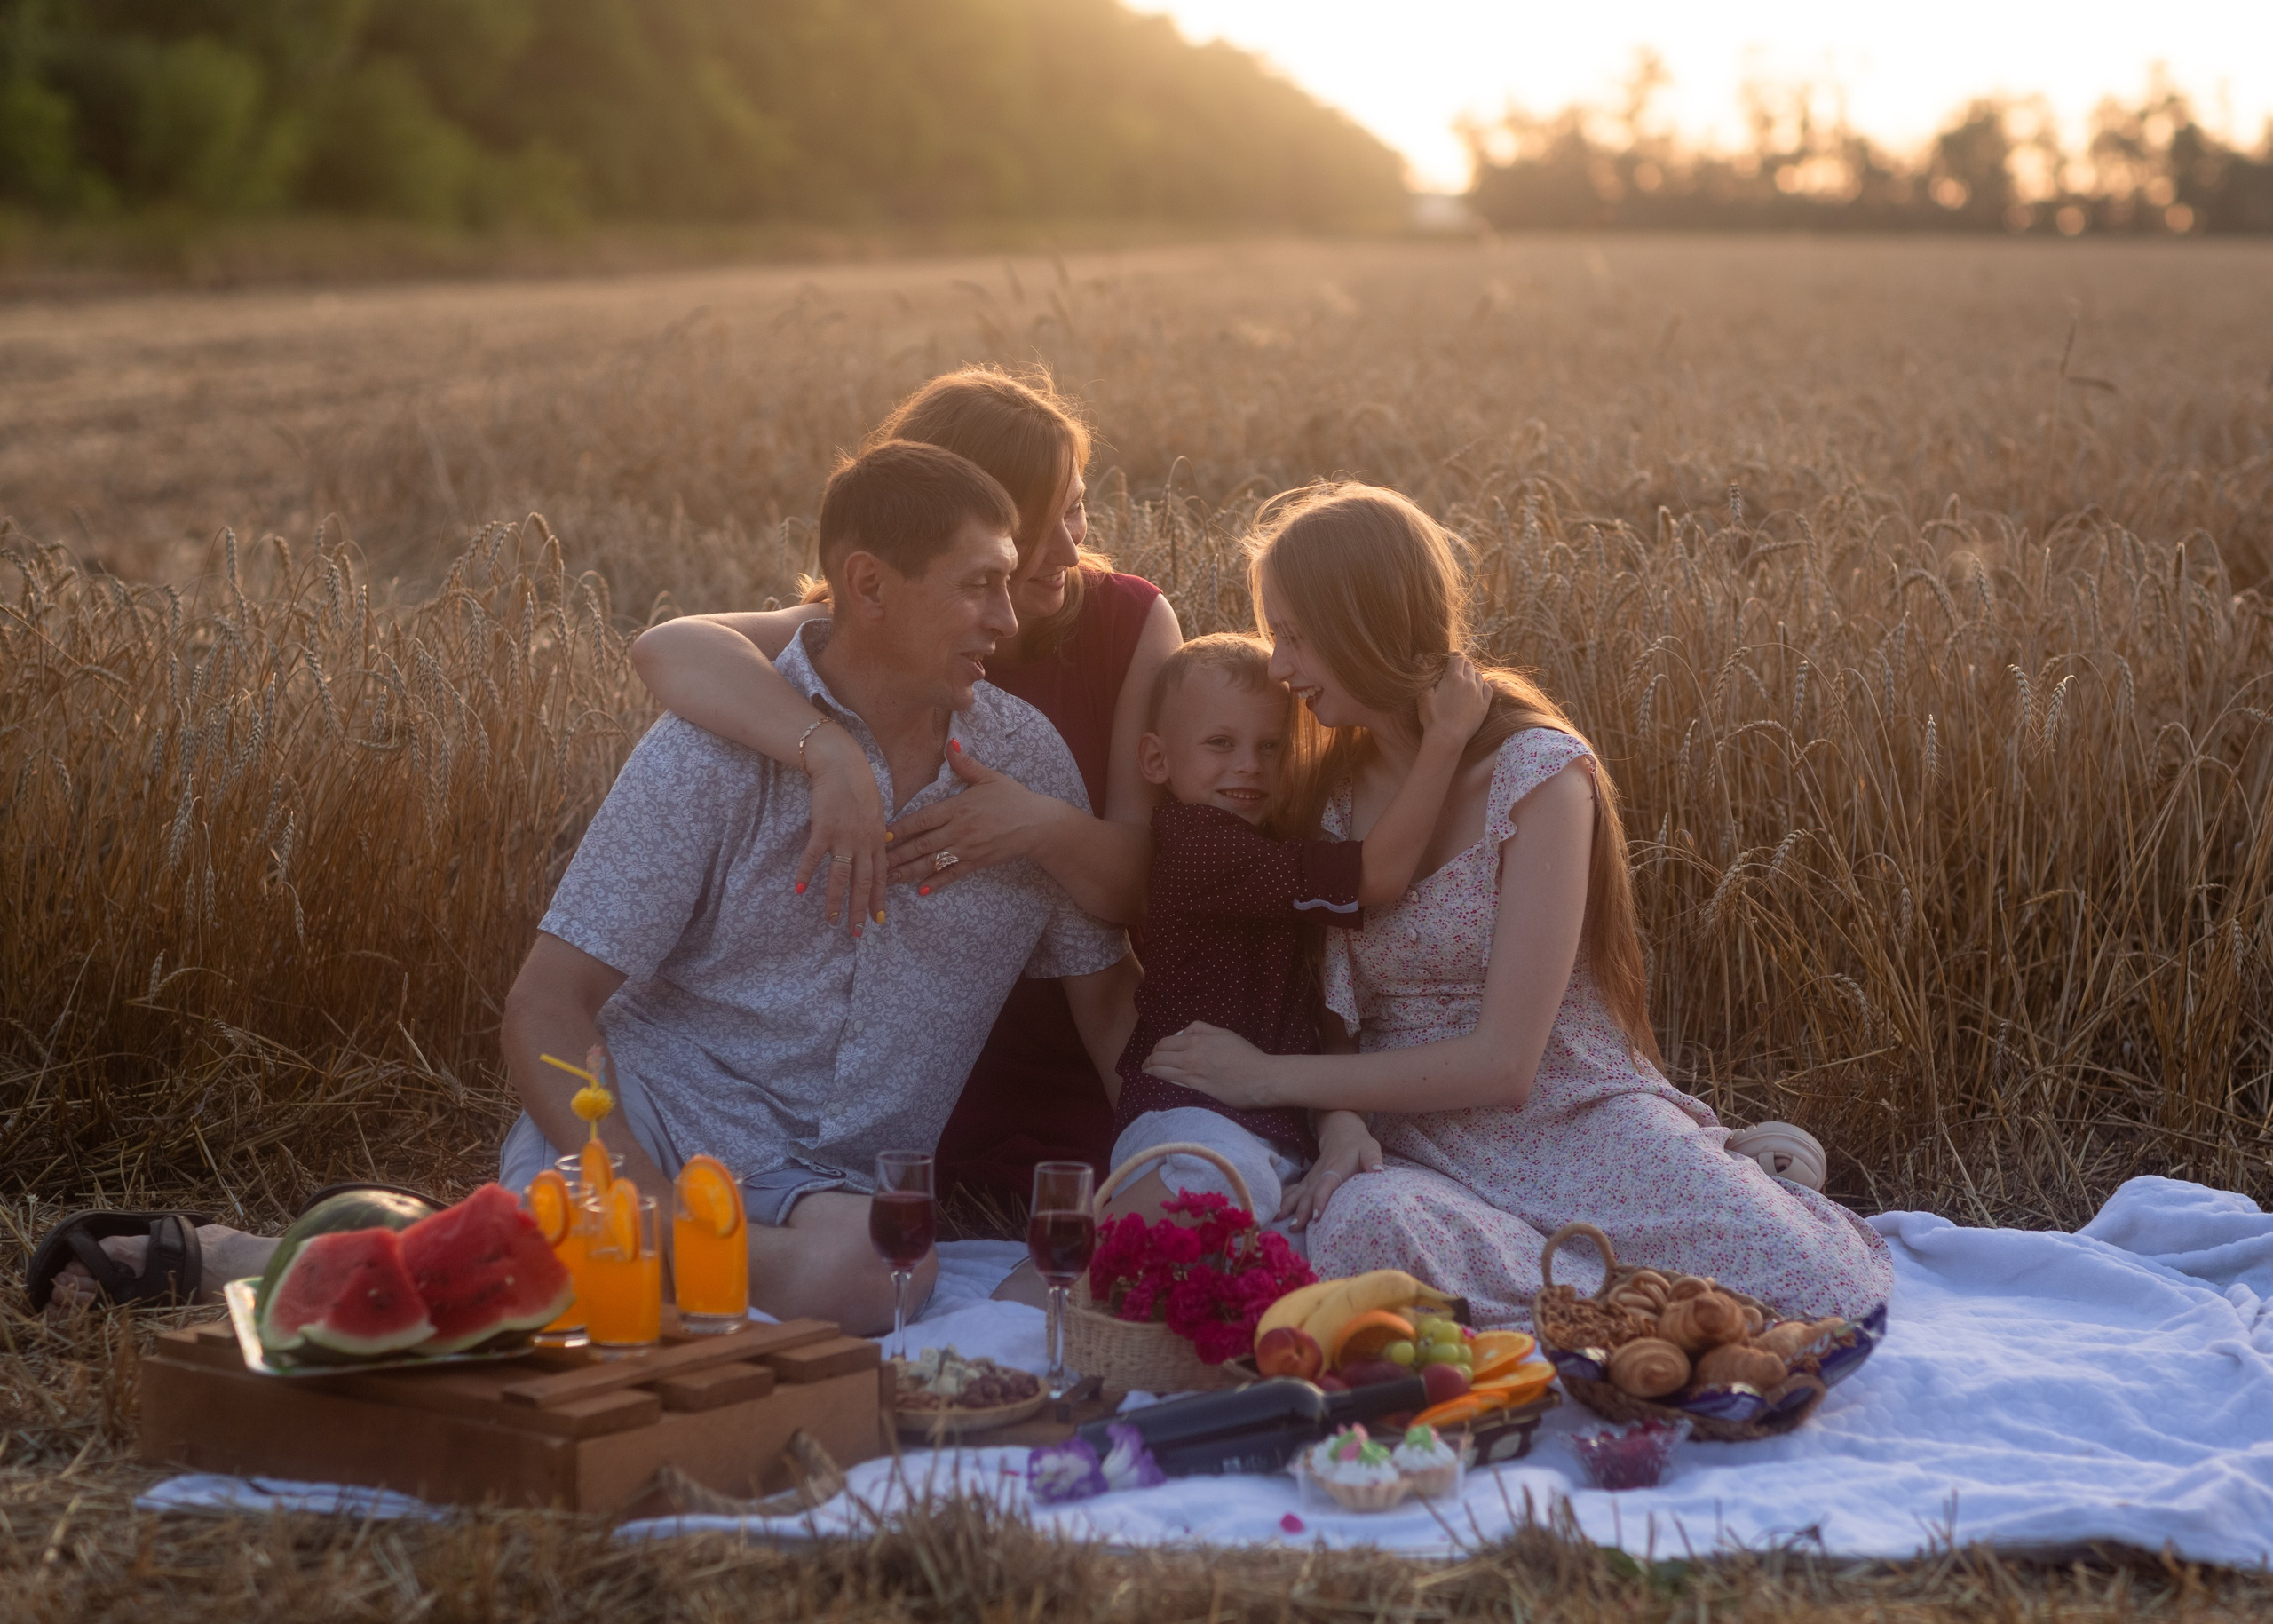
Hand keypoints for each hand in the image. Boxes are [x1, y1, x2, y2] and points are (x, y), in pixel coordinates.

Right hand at [795, 722, 887, 932]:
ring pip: (840, 877)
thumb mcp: (878, 813)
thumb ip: (878, 834)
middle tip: (857, 932)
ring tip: (830, 920)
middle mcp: (863, 843)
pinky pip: (813, 858)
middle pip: (862, 883)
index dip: (879, 899)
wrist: (843, 767)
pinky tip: (799, 890)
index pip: (880, 877)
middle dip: (860, 910)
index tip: (878, 919)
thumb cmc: (860, 787)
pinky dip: (806, 874)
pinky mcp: (823, 830)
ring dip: (835, 901)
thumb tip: (882, 846)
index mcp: (877, 840)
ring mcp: (843, 838)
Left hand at [886, 744, 1052, 896]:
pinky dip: (937, 882)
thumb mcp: (990, 777)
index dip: (899, 829)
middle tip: (874, 862)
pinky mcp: (977, 863)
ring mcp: (968, 849)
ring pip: (932, 862)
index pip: (922, 819)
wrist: (1038, 824)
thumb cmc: (1013, 798)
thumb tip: (950, 744)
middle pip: (921, 844)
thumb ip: (965, 764)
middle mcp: (959, 830)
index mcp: (958, 807)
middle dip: (896, 854)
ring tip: (888, 878)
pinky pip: (953, 874)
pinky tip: (921, 890)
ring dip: (909, 870)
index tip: (880, 835)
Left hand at [1141, 1021, 1280, 1108]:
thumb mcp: (1224, 1033)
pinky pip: (1171, 1085)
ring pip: (1161, 1072)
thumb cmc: (1246, 1055)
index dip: (1156, 1048)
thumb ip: (1202, 1029)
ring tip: (1146, 1075)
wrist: (1261, 1079)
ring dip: (1150, 1073)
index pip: (1165, 1043)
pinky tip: (1158, 1085)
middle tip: (1146, 1065)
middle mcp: (1190, 1057)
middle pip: (1158, 1057)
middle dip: (1149, 1061)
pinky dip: (1161, 1083)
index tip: (1154, 1053)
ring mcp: (1192, 1076)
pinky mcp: (1197, 1091)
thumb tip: (1184, 1031)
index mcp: (1196, 1041)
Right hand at [1278, 1110, 1382, 1230]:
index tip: (1316, 1215)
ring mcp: (1313, 1176)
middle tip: (1295, 1227)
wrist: (1342, 1131)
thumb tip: (1378, 1172)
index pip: (1326, 1185)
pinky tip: (1277, 1210)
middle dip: (1301, 1210)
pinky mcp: (1309, 1179)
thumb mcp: (1369, 1149)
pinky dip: (1285, 1199)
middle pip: (1309, 1193)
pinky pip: (1295, 1189)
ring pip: (1299, 1192)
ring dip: (1289, 1205)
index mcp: (1336, 1168)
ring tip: (1279, 1219)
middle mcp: (1321, 1174)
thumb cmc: (1359, 1145)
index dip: (1321, 1199)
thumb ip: (1373, 1160)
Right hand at [1417, 651, 1492, 743]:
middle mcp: (1469, 682)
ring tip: (1464, 681)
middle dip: (1462, 665)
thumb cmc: (1432, 716)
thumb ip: (1424, 672)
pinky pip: (1487, 688)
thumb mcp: (1423, 694)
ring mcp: (1478, 694)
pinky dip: (1482, 685)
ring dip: (1472, 675)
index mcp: (1454, 677)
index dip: (1453, 656)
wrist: (1447, 738)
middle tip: (1454, 672)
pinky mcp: (1484, 705)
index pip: (1457, 657)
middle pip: (1469, 665)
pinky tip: (1476, 688)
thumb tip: (1419, 656)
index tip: (1449, 659)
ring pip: (1478, 676)